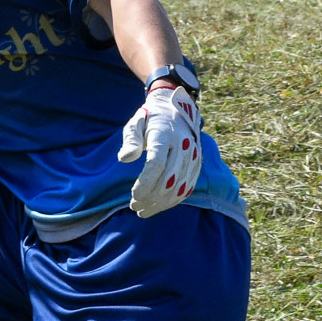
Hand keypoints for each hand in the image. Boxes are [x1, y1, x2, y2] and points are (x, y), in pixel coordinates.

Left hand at [117, 82, 201, 217]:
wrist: (177, 109)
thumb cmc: (150, 119)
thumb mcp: (136, 122)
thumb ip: (130, 140)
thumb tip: (124, 158)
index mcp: (165, 135)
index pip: (157, 164)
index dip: (145, 183)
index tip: (133, 195)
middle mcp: (182, 146)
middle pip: (168, 179)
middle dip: (151, 197)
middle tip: (134, 206)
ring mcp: (193, 156)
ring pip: (179, 186)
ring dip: (161, 203)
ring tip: (143, 210)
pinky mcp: (197, 164)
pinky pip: (188, 186)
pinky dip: (173, 200)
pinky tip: (159, 206)